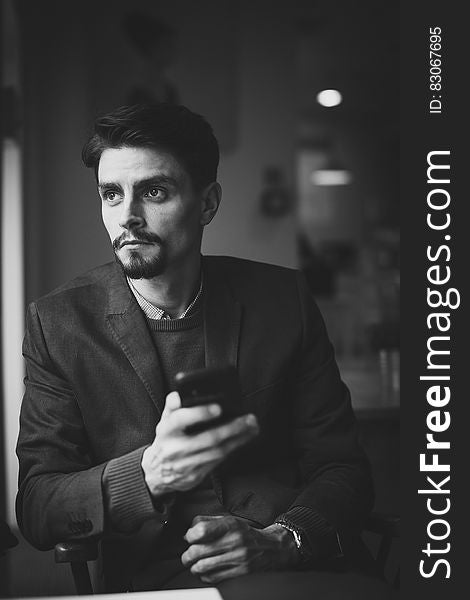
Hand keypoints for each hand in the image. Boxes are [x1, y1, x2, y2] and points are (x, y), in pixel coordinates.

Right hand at [142, 392, 258, 496]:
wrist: (156, 473)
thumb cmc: (166, 441)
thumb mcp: (163, 422)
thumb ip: (172, 407)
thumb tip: (178, 394)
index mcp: (166, 431)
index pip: (180, 419)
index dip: (199, 413)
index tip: (218, 408)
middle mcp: (175, 449)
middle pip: (208, 438)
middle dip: (232, 428)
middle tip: (248, 418)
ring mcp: (186, 465)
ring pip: (217, 452)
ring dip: (238, 439)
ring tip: (252, 428)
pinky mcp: (196, 476)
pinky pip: (218, 461)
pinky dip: (233, 449)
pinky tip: (243, 439)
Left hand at [181, 515, 300, 582]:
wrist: (270, 548)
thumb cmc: (245, 533)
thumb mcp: (229, 520)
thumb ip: (207, 522)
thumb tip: (187, 533)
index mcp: (230, 525)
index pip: (201, 530)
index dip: (190, 535)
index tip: (190, 538)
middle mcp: (233, 541)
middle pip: (197, 551)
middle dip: (187, 556)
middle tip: (187, 556)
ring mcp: (236, 558)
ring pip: (202, 567)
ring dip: (193, 567)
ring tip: (194, 564)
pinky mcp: (238, 572)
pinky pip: (212, 577)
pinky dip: (204, 576)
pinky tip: (206, 571)